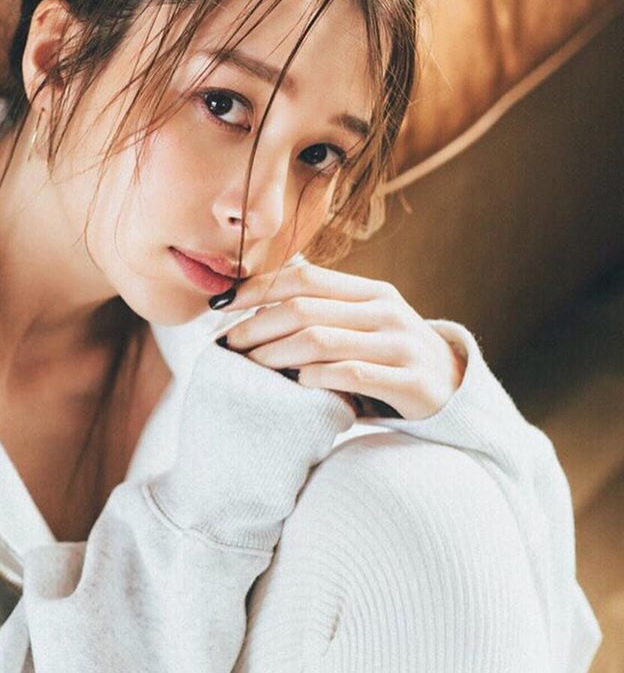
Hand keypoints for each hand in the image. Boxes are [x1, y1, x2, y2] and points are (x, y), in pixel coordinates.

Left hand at [217, 262, 467, 421]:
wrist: (452, 393)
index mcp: (370, 292)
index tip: (220, 307)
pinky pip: (350, 373)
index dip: (257, 289)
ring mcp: (400, 344)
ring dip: (275, 355)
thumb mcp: (361, 326)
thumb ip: (321, 311)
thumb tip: (254, 300)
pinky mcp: (409, 380)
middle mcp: (386, 311)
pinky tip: (294, 385)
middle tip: (226, 347)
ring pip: (321, 340)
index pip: (302, 279)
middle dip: (256, 327)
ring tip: (249, 369)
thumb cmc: (388, 361)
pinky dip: (315, 377)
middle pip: (304, 309)